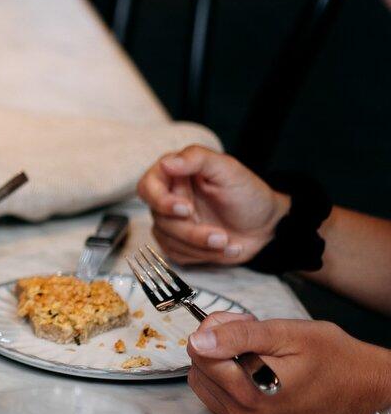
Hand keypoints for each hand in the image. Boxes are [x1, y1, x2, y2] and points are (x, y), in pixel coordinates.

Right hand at [136, 146, 288, 265]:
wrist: (266, 225)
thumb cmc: (248, 194)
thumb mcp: (228, 169)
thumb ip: (197, 159)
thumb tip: (167, 162)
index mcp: (175, 175)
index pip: (148, 187)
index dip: (161, 200)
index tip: (185, 209)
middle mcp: (168, 198)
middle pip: (159, 218)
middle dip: (190, 231)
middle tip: (219, 236)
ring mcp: (171, 222)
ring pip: (168, 239)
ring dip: (201, 245)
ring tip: (229, 242)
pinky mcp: (178, 243)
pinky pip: (176, 254)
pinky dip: (203, 255)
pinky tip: (224, 248)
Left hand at [187, 312, 390, 413]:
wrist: (363, 390)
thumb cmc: (334, 360)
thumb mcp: (288, 334)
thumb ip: (239, 336)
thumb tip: (198, 339)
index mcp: (251, 394)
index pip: (198, 353)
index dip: (216, 329)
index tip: (243, 322)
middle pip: (198, 367)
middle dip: (216, 344)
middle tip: (252, 334)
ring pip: (204, 382)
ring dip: (221, 361)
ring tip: (257, 352)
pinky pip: (216, 397)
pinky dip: (228, 378)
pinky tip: (256, 369)